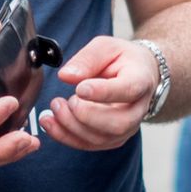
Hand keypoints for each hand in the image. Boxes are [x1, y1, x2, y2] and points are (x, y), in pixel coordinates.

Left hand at [44, 36, 157, 150]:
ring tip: (54, 108)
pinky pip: (90, 145)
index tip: (80, 89)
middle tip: (65, 100)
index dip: (103, 92)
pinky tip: (50, 122)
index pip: (128, 90)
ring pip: (102, 138)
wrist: (138, 74)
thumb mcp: (107, 46)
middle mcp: (138, 109)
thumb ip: (87, 59)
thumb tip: (66, 75)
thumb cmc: (123, 59)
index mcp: (140, 80)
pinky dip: (66, 136)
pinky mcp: (113, 138)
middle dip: (85, 116)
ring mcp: (127, 127)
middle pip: (118, 123)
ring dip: (71, 126)